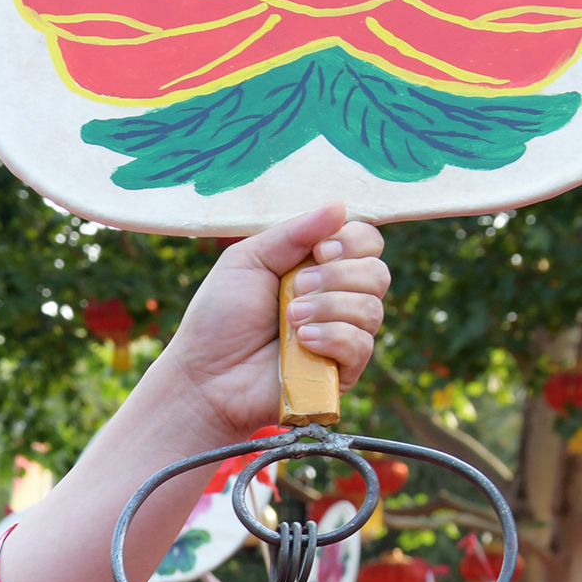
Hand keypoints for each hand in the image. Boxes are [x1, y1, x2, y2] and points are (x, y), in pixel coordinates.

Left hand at [153, 206, 391, 436]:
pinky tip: (303, 342)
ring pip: (372, 308)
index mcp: (318, 267)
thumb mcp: (247, 260)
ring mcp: (342, 336)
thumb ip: (292, 233)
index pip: (365, 242)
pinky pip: (362, 345)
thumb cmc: (219, 318)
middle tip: (296, 289)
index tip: (320, 251)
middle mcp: (337, 298)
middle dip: (338, 275)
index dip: (352, 242)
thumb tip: (339, 205)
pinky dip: (333, 337)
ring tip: (290, 319)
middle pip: (377, 272)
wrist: (204, 376)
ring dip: (330, 307)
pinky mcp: (341, 372)